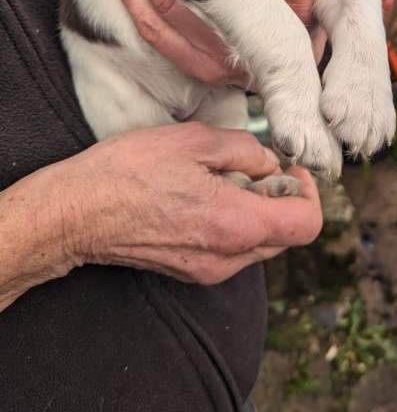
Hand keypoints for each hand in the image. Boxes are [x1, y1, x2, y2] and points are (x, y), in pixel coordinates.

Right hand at [3, 124, 321, 296]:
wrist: (73, 214)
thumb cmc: (127, 173)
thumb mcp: (195, 141)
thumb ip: (246, 150)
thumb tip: (269, 163)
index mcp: (236, 225)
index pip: (308, 224)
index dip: (308, 191)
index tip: (288, 168)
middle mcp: (228, 258)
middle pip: (287, 234)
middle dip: (282, 198)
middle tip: (255, 168)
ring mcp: (208, 270)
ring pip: (261, 243)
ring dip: (257, 210)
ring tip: (222, 179)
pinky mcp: (191, 271)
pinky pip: (233, 249)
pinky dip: (233, 222)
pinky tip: (202, 197)